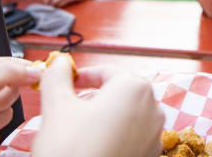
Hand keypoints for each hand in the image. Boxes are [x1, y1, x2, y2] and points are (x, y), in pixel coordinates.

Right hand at [33, 56, 163, 156]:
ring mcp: (154, 133)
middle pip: (119, 91)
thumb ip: (57, 77)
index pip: (106, 71)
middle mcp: (152, 107)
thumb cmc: (73, 152)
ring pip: (127, 113)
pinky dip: (115, 134)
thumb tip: (59, 63)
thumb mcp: (57, 107)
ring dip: (104, 116)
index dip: (82, 77)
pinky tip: (94, 145)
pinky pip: (132, 134)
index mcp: (134, 88)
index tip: (68, 83)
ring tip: (80, 129)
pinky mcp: (150, 153)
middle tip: (71, 106)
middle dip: (94, 96)